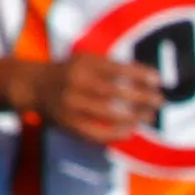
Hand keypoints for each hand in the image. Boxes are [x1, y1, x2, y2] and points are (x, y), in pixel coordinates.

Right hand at [23, 54, 161, 145]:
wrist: (33, 86)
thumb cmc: (70, 71)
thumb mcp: (86, 60)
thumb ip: (112, 66)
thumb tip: (149, 77)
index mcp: (82, 64)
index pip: (116, 69)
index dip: (139, 74)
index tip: (158, 80)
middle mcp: (75, 83)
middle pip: (114, 91)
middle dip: (141, 97)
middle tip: (160, 101)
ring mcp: (70, 104)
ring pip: (107, 113)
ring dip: (133, 117)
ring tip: (149, 116)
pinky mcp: (68, 123)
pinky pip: (95, 132)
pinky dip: (115, 134)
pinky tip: (130, 132)